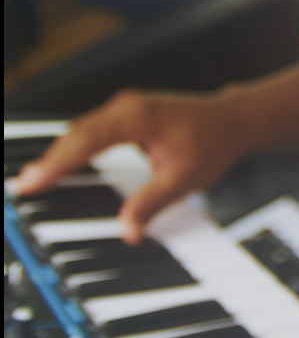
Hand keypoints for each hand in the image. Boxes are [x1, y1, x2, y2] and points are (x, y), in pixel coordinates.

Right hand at [11, 88, 252, 241]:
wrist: (234, 121)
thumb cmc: (213, 142)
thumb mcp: (182, 179)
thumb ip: (150, 204)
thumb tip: (126, 230)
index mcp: (136, 117)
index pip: (84, 141)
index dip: (54, 163)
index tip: (32, 182)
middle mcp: (126, 107)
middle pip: (75, 134)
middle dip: (48, 160)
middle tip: (24, 186)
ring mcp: (126, 108)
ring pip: (81, 130)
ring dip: (59, 153)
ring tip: (36, 179)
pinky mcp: (128, 114)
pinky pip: (92, 130)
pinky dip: (74, 147)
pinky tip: (64, 163)